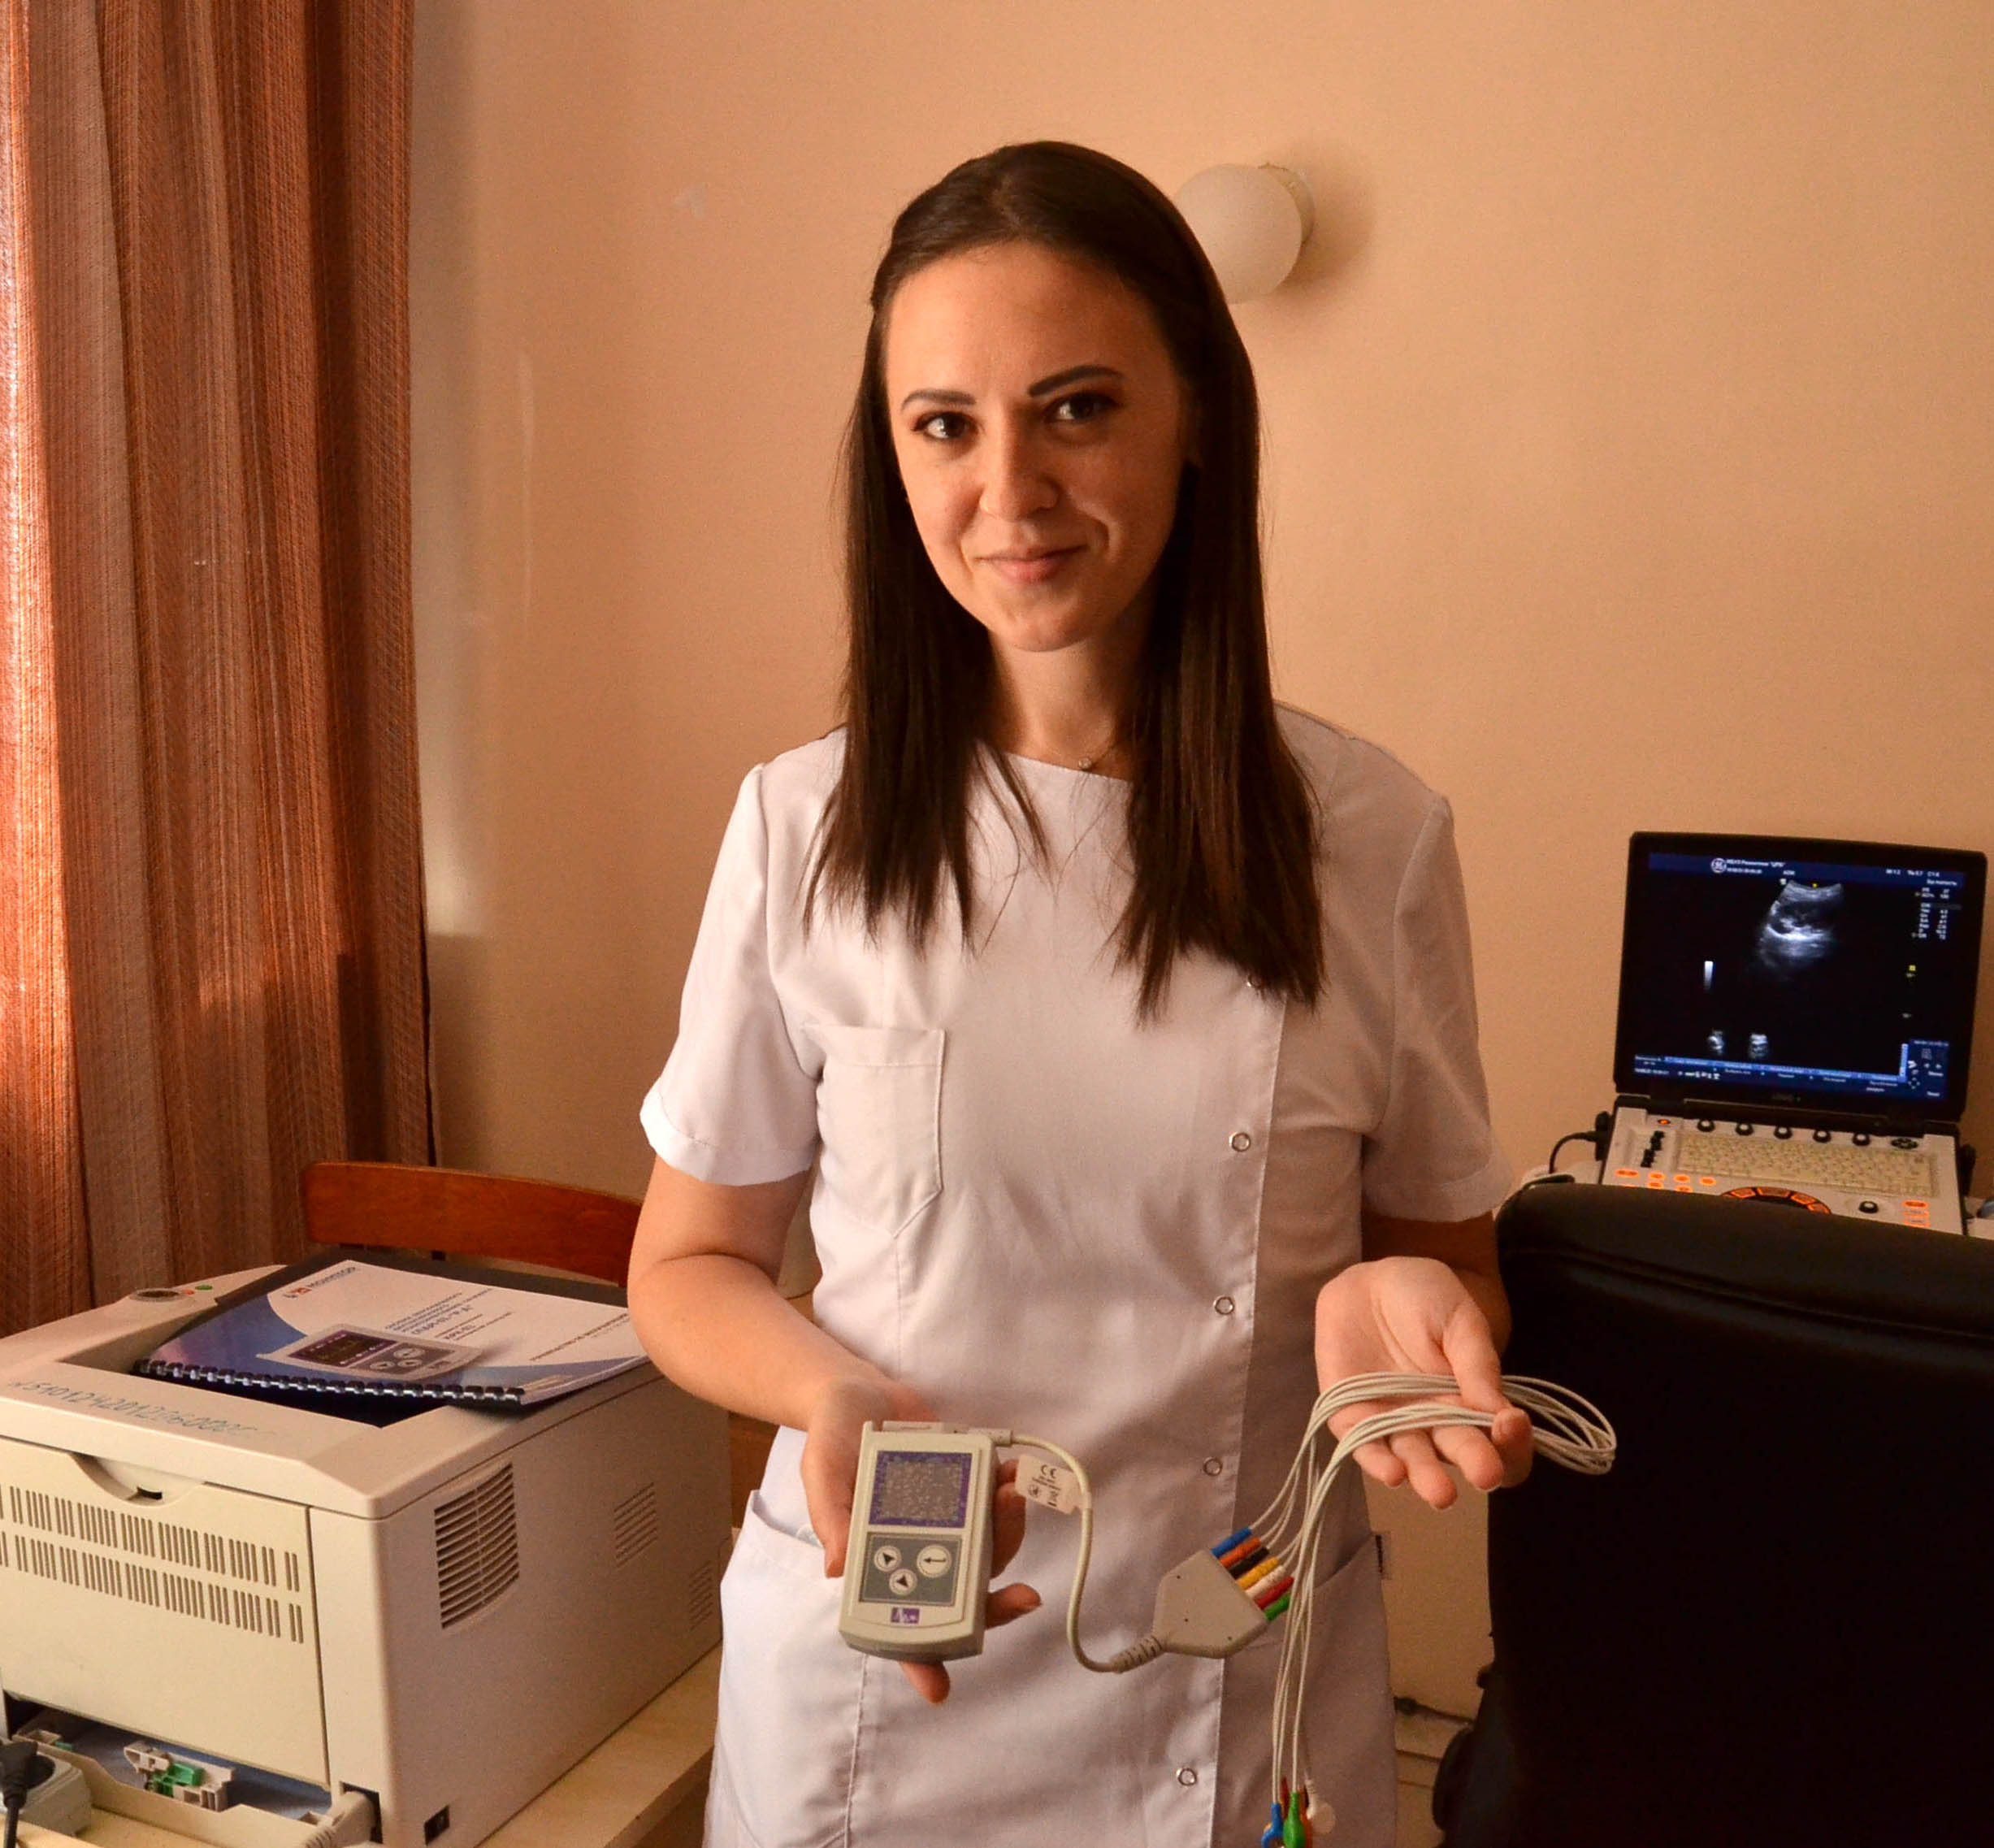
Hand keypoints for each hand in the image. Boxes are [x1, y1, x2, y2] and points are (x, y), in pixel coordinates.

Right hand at [800, 1376, 1038, 1703]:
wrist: (860, 1391)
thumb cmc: (831, 1440)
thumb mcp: (823, 1473)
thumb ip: (832, 1515)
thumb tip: (838, 1567)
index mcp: (876, 1562)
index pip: (898, 1623)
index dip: (920, 1659)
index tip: (939, 1690)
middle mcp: (918, 1550)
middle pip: (961, 1595)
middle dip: (995, 1602)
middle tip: (1025, 1597)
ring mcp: (947, 1522)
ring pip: (988, 1551)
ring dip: (1008, 1533)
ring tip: (1012, 1496)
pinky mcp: (967, 1489)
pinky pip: (996, 1506)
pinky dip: (1010, 1496)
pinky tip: (1014, 1473)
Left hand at [1312, 1257, 1532, 1507]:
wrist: (1369, 1277)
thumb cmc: (1425, 1297)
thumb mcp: (1460, 1322)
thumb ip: (1478, 1366)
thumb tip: (1503, 1415)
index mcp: (1471, 1403)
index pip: (1501, 1445)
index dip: (1513, 1444)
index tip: (1512, 1424)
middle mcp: (1435, 1423)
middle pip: (1459, 1456)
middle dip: (1474, 1465)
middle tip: (1485, 1473)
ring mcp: (1393, 1422)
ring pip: (1413, 1461)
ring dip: (1426, 1477)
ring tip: (1440, 1492)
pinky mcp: (1351, 1415)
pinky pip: (1363, 1445)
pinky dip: (1377, 1461)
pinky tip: (1393, 1472)